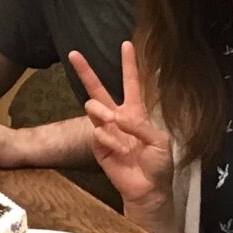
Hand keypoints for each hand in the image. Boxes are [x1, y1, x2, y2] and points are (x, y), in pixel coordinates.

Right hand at [69, 42, 173, 227]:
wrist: (147, 189)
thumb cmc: (159, 164)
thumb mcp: (160, 141)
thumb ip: (140, 126)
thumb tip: (116, 117)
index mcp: (136, 112)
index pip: (131, 83)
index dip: (129, 64)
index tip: (126, 43)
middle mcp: (118, 118)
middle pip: (98, 89)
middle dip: (85, 71)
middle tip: (73, 53)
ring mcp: (106, 131)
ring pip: (94, 109)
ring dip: (102, 112)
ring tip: (111, 120)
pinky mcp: (98, 146)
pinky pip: (98, 134)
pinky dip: (109, 140)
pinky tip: (120, 151)